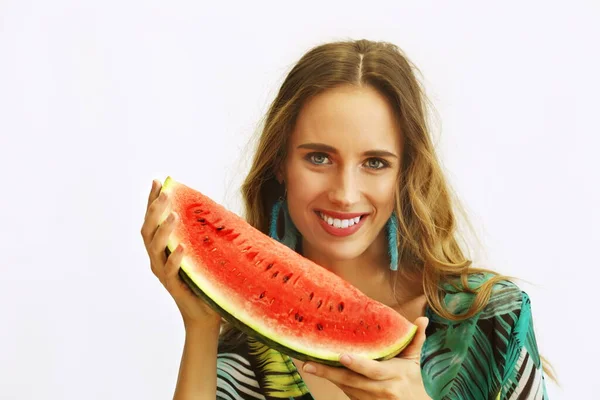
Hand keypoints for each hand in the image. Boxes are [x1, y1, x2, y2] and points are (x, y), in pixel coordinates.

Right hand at [140, 179, 220, 328]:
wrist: (206, 313)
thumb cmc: (204, 279)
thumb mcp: (203, 251)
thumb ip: (201, 232)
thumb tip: (213, 208)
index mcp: (163, 247)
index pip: (154, 220)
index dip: (153, 200)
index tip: (158, 181)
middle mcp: (158, 258)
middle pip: (148, 230)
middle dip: (155, 210)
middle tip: (166, 193)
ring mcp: (163, 272)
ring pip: (155, 248)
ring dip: (164, 230)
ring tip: (174, 215)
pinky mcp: (173, 286)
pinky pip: (170, 271)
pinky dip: (175, 258)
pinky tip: (182, 247)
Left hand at [301, 317, 430, 399]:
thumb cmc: (411, 379)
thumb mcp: (413, 360)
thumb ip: (416, 339)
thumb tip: (422, 319)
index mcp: (394, 375)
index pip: (373, 370)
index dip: (357, 364)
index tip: (342, 356)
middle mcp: (381, 390)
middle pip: (352, 381)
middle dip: (329, 373)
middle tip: (309, 364)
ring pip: (345, 387)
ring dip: (327, 377)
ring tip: (309, 365)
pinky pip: (345, 392)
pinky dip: (334, 382)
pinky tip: (321, 371)